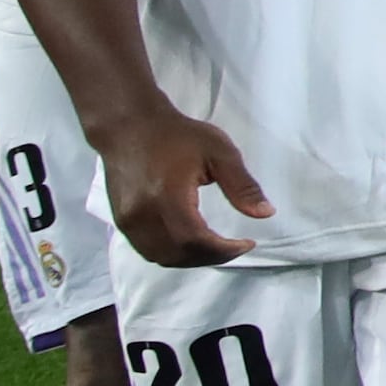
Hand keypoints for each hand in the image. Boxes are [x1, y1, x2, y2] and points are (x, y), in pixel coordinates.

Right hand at [97, 107, 273, 266]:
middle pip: (179, 255)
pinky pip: (148, 250)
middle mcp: (142, 215)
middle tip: (234, 247)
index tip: (247, 244)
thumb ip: (242, 186)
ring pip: (162, 257)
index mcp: (167, 197)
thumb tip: (265, 214)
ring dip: (191, 259)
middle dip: (212, 257)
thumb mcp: (219, 152)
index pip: (196, 241)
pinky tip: (190, 242)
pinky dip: (172, 253)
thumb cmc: (176, 135)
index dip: (224, 250)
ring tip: (215, 247)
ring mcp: (128, 221)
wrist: (129, 126)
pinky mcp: (121, 221)